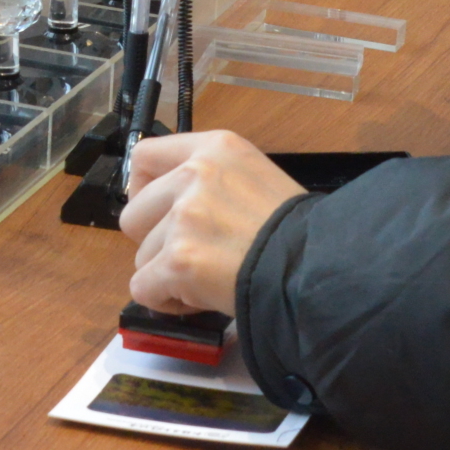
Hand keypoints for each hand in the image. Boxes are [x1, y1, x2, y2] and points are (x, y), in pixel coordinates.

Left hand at [121, 130, 305, 316]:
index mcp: (215, 148)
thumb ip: (209, 182)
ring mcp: (184, 217)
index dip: (142, 191)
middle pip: (132, 215)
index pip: (143, 156)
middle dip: (153, 241)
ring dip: (167, 274)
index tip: (158, 212)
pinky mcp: (178, 260)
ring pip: (140, 257)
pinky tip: (200, 297)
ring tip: (209, 277)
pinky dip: (167, 301)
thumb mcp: (254, 178)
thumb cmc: (293, 231)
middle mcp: (194, 174)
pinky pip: (143, 288)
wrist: (318, 266)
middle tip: (191, 254)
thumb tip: (169, 208)